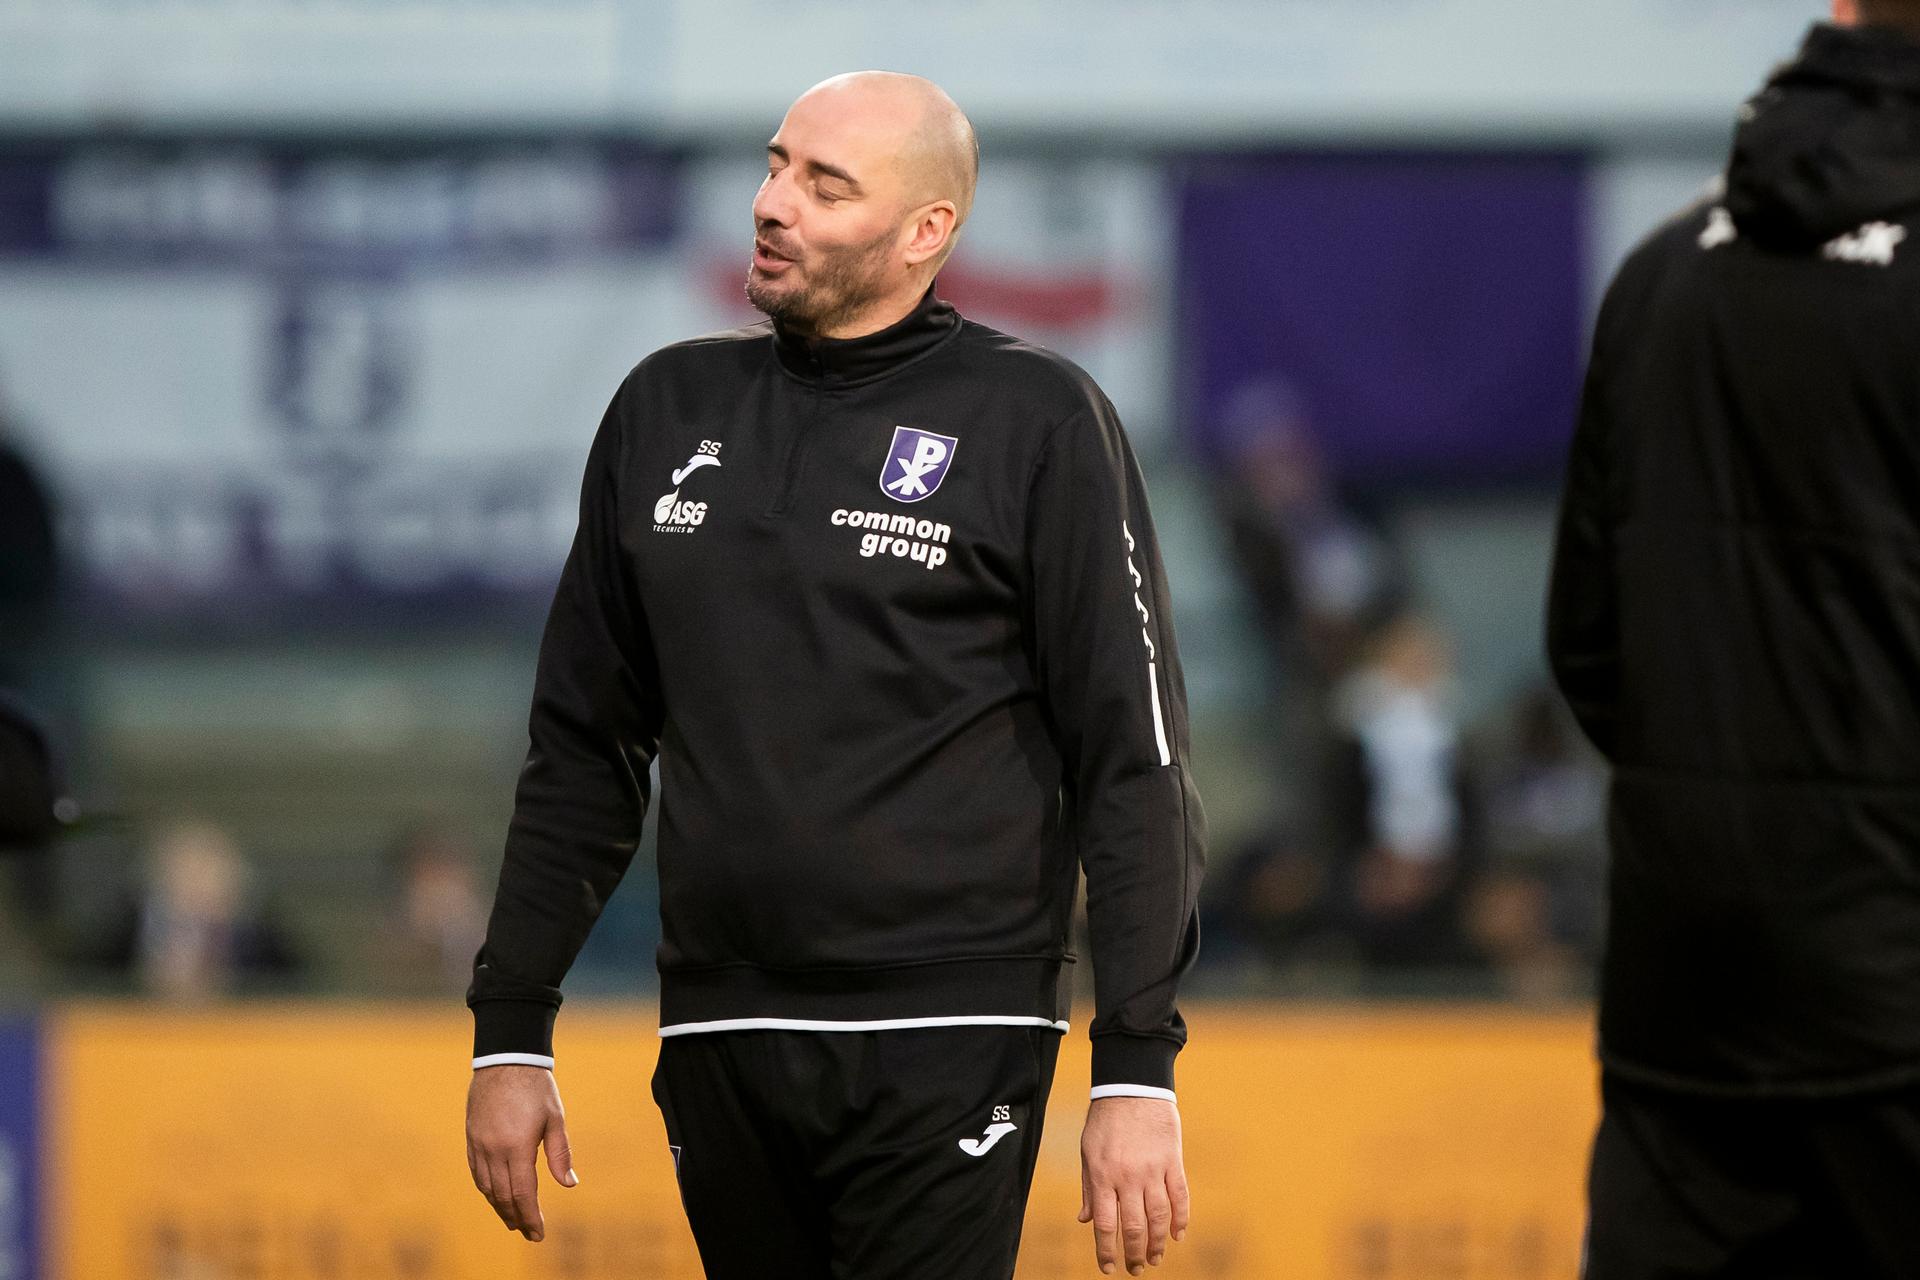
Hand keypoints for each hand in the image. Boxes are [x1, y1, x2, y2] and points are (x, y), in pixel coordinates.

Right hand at [466, 1064, 578, 1241]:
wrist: (506, 1059)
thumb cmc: (536, 1087)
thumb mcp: (555, 1118)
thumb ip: (560, 1153)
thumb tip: (570, 1184)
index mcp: (517, 1146)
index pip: (523, 1193)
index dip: (531, 1217)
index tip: (538, 1234)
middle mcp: (493, 1150)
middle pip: (503, 1196)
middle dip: (516, 1218)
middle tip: (528, 1233)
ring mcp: (478, 1144)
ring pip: (486, 1187)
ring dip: (499, 1207)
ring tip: (513, 1220)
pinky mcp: (471, 1137)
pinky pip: (475, 1172)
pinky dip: (486, 1189)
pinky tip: (494, 1196)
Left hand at [1078, 1095, 1188, 1275]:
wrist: (1131, 1086)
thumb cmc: (1105, 1120)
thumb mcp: (1088, 1152)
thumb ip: (1089, 1187)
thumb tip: (1086, 1220)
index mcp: (1103, 1175)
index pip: (1106, 1224)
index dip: (1106, 1251)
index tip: (1109, 1269)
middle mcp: (1128, 1176)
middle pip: (1134, 1226)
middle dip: (1135, 1253)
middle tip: (1137, 1269)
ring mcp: (1152, 1169)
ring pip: (1159, 1216)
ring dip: (1158, 1243)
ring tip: (1156, 1259)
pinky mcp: (1172, 1160)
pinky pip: (1180, 1196)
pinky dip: (1181, 1218)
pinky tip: (1178, 1235)